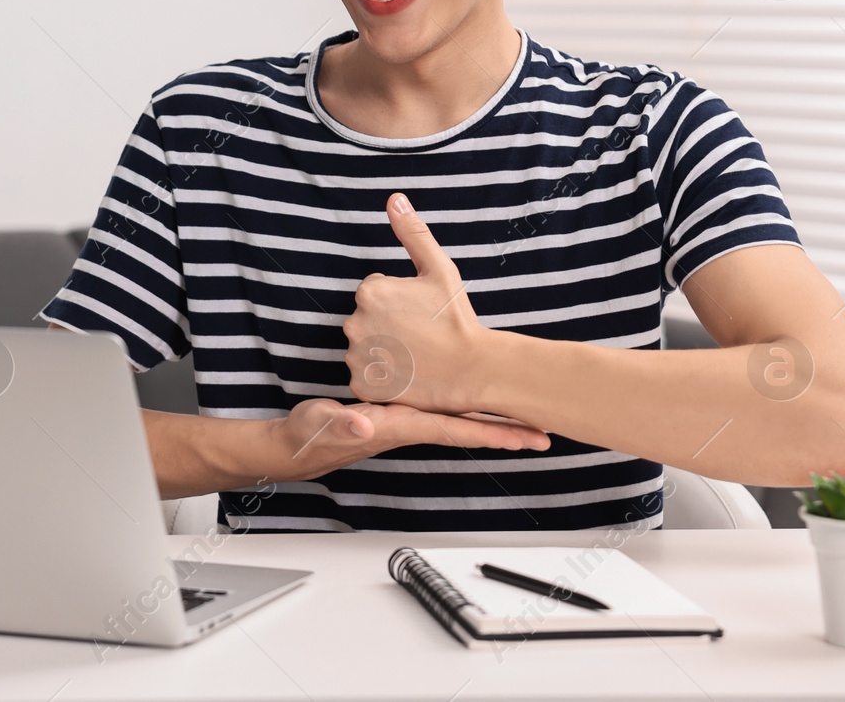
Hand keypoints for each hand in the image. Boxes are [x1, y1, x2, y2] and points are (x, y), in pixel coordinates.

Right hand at [267, 397, 549, 482]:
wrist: (298, 443)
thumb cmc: (309, 433)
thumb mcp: (320, 423)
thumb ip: (341, 424)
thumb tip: (364, 427)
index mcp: (399, 426)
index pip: (454, 430)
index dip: (491, 432)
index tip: (525, 437)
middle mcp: (411, 426)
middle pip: (468, 429)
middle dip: (507, 431)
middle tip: (546, 431)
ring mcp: (408, 422)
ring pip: (459, 420)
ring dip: (492, 420)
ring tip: (527, 417)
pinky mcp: (401, 414)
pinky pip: (443, 411)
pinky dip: (467, 408)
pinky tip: (481, 401)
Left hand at [343, 191, 493, 414]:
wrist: (473, 368)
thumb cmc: (456, 317)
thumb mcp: (439, 268)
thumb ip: (412, 232)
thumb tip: (394, 198)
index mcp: (369, 291)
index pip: (375, 293)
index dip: (400, 302)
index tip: (421, 313)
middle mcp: (353, 321)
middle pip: (366, 319)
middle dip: (387, 325)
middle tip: (420, 334)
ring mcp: (356, 356)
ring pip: (365, 347)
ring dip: (383, 350)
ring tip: (415, 354)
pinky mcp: (362, 383)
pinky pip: (366, 375)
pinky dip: (382, 376)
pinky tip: (407, 373)